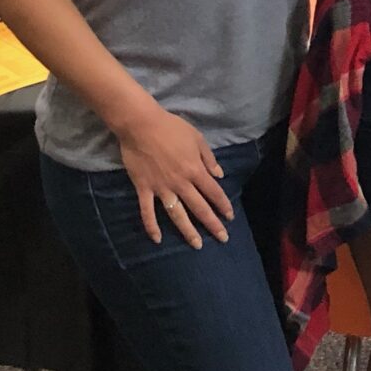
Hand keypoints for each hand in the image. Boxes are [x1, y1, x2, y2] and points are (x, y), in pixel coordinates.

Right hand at [116, 107, 232, 247]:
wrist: (141, 125)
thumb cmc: (171, 128)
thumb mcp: (197, 138)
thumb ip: (209, 158)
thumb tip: (219, 176)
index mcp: (195, 170)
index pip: (213, 192)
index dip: (223, 206)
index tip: (230, 217)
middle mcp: (181, 183)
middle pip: (199, 207)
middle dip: (212, 224)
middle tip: (222, 238)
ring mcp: (161, 188)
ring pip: (177, 214)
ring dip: (188, 231)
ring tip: (197, 244)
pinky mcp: (144, 189)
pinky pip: (147, 211)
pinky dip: (151, 226)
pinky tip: (157, 240)